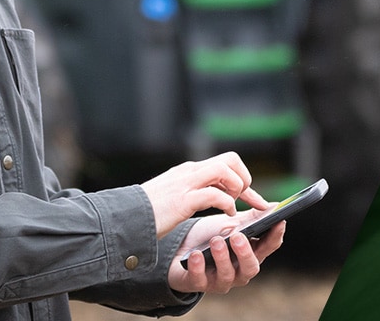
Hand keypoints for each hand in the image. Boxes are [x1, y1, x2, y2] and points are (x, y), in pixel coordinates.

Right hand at [140, 152, 267, 237]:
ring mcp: (186, 183)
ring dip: (237, 188)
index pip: (225, 163)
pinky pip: (214, 193)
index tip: (255, 198)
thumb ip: (194, 191)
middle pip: (230, 160)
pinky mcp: (182, 200)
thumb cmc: (150, 213)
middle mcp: (190, 172)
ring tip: (233, 205)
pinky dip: (227, 203)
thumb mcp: (175, 196)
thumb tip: (217, 195)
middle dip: (244, 178)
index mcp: (189, 171)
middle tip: (245, 199)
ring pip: (225, 170)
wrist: (124, 219)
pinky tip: (227, 214)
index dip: (244, 178)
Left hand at [168, 211, 286, 293]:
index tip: (279, 221)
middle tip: (238, 236)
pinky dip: (198, 267)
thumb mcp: (230, 224)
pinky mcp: (198, 284)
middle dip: (245, 252)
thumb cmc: (210, 236)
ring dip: (222, 257)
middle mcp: (239, 271)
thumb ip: (251, 218)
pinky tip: (196, 254)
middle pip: (250, 267)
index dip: (275, 235)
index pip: (269, 247)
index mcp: (251, 254)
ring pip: (227, 275)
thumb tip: (274, 206)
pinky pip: (200, 280)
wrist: (179, 247)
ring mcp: (219, 280)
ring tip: (216, 240)